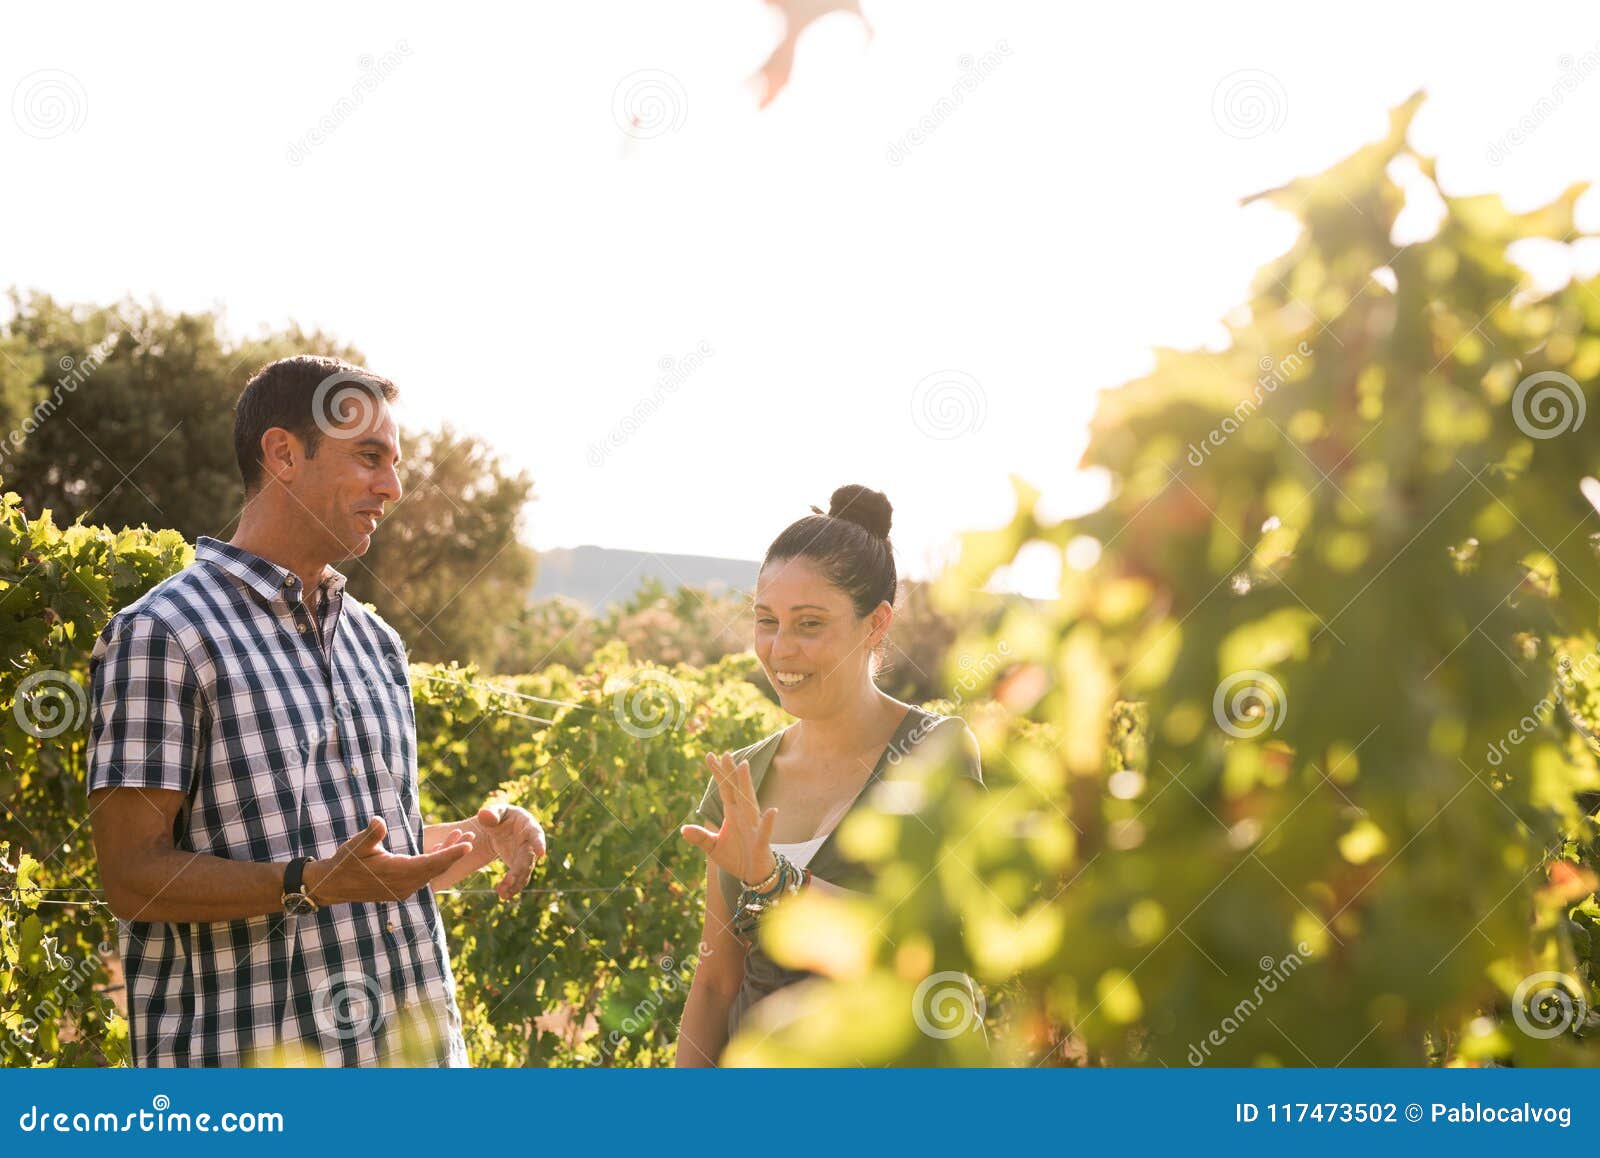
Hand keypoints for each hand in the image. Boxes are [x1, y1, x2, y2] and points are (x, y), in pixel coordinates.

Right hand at [305, 817, 474, 904]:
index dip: (451, 854)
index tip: (468, 845)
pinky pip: (424, 875)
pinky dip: (434, 861)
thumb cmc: (345, 862)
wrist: (332, 885)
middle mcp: (405, 885)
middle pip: (437, 868)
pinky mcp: (401, 889)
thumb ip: (372, 834)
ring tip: (460, 837)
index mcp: (398, 874)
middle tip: (471, 835)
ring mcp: (403, 889)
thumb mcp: (357, 845)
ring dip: (446, 855)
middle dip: (455, 852)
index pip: (431, 864)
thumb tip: (379, 821)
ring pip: (432, 872)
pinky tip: (440, 848)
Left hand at [475, 804, 546, 900]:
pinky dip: (512, 887)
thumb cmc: (499, 816)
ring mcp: (526, 856)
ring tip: (502, 894)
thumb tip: (484, 815)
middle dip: (519, 870)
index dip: (539, 843)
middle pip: (528, 858)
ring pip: (524, 872)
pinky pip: (519, 879)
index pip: (535, 834)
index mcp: (527, 825)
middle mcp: (531, 843)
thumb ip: (490, 813)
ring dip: (515, 883)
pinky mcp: (520, 866)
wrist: (499, 829)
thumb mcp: (494, 812)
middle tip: (509, 881)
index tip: (541, 852)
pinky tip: (503, 895)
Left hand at [679, 752, 777, 884]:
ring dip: (747, 785)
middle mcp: (743, 815)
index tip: (709, 755)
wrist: (754, 875)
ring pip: (749, 802)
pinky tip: (771, 812)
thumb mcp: (713, 847)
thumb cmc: (736, 857)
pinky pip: (764, 831)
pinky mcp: (761, 842)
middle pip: (736, 790)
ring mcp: (753, 826)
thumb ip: (700, 837)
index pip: (724, 789)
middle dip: (731, 772)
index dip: (718, 773)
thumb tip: (683, 829)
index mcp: (732, 813)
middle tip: (726, 753)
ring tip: (744, 767)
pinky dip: (767, 822)